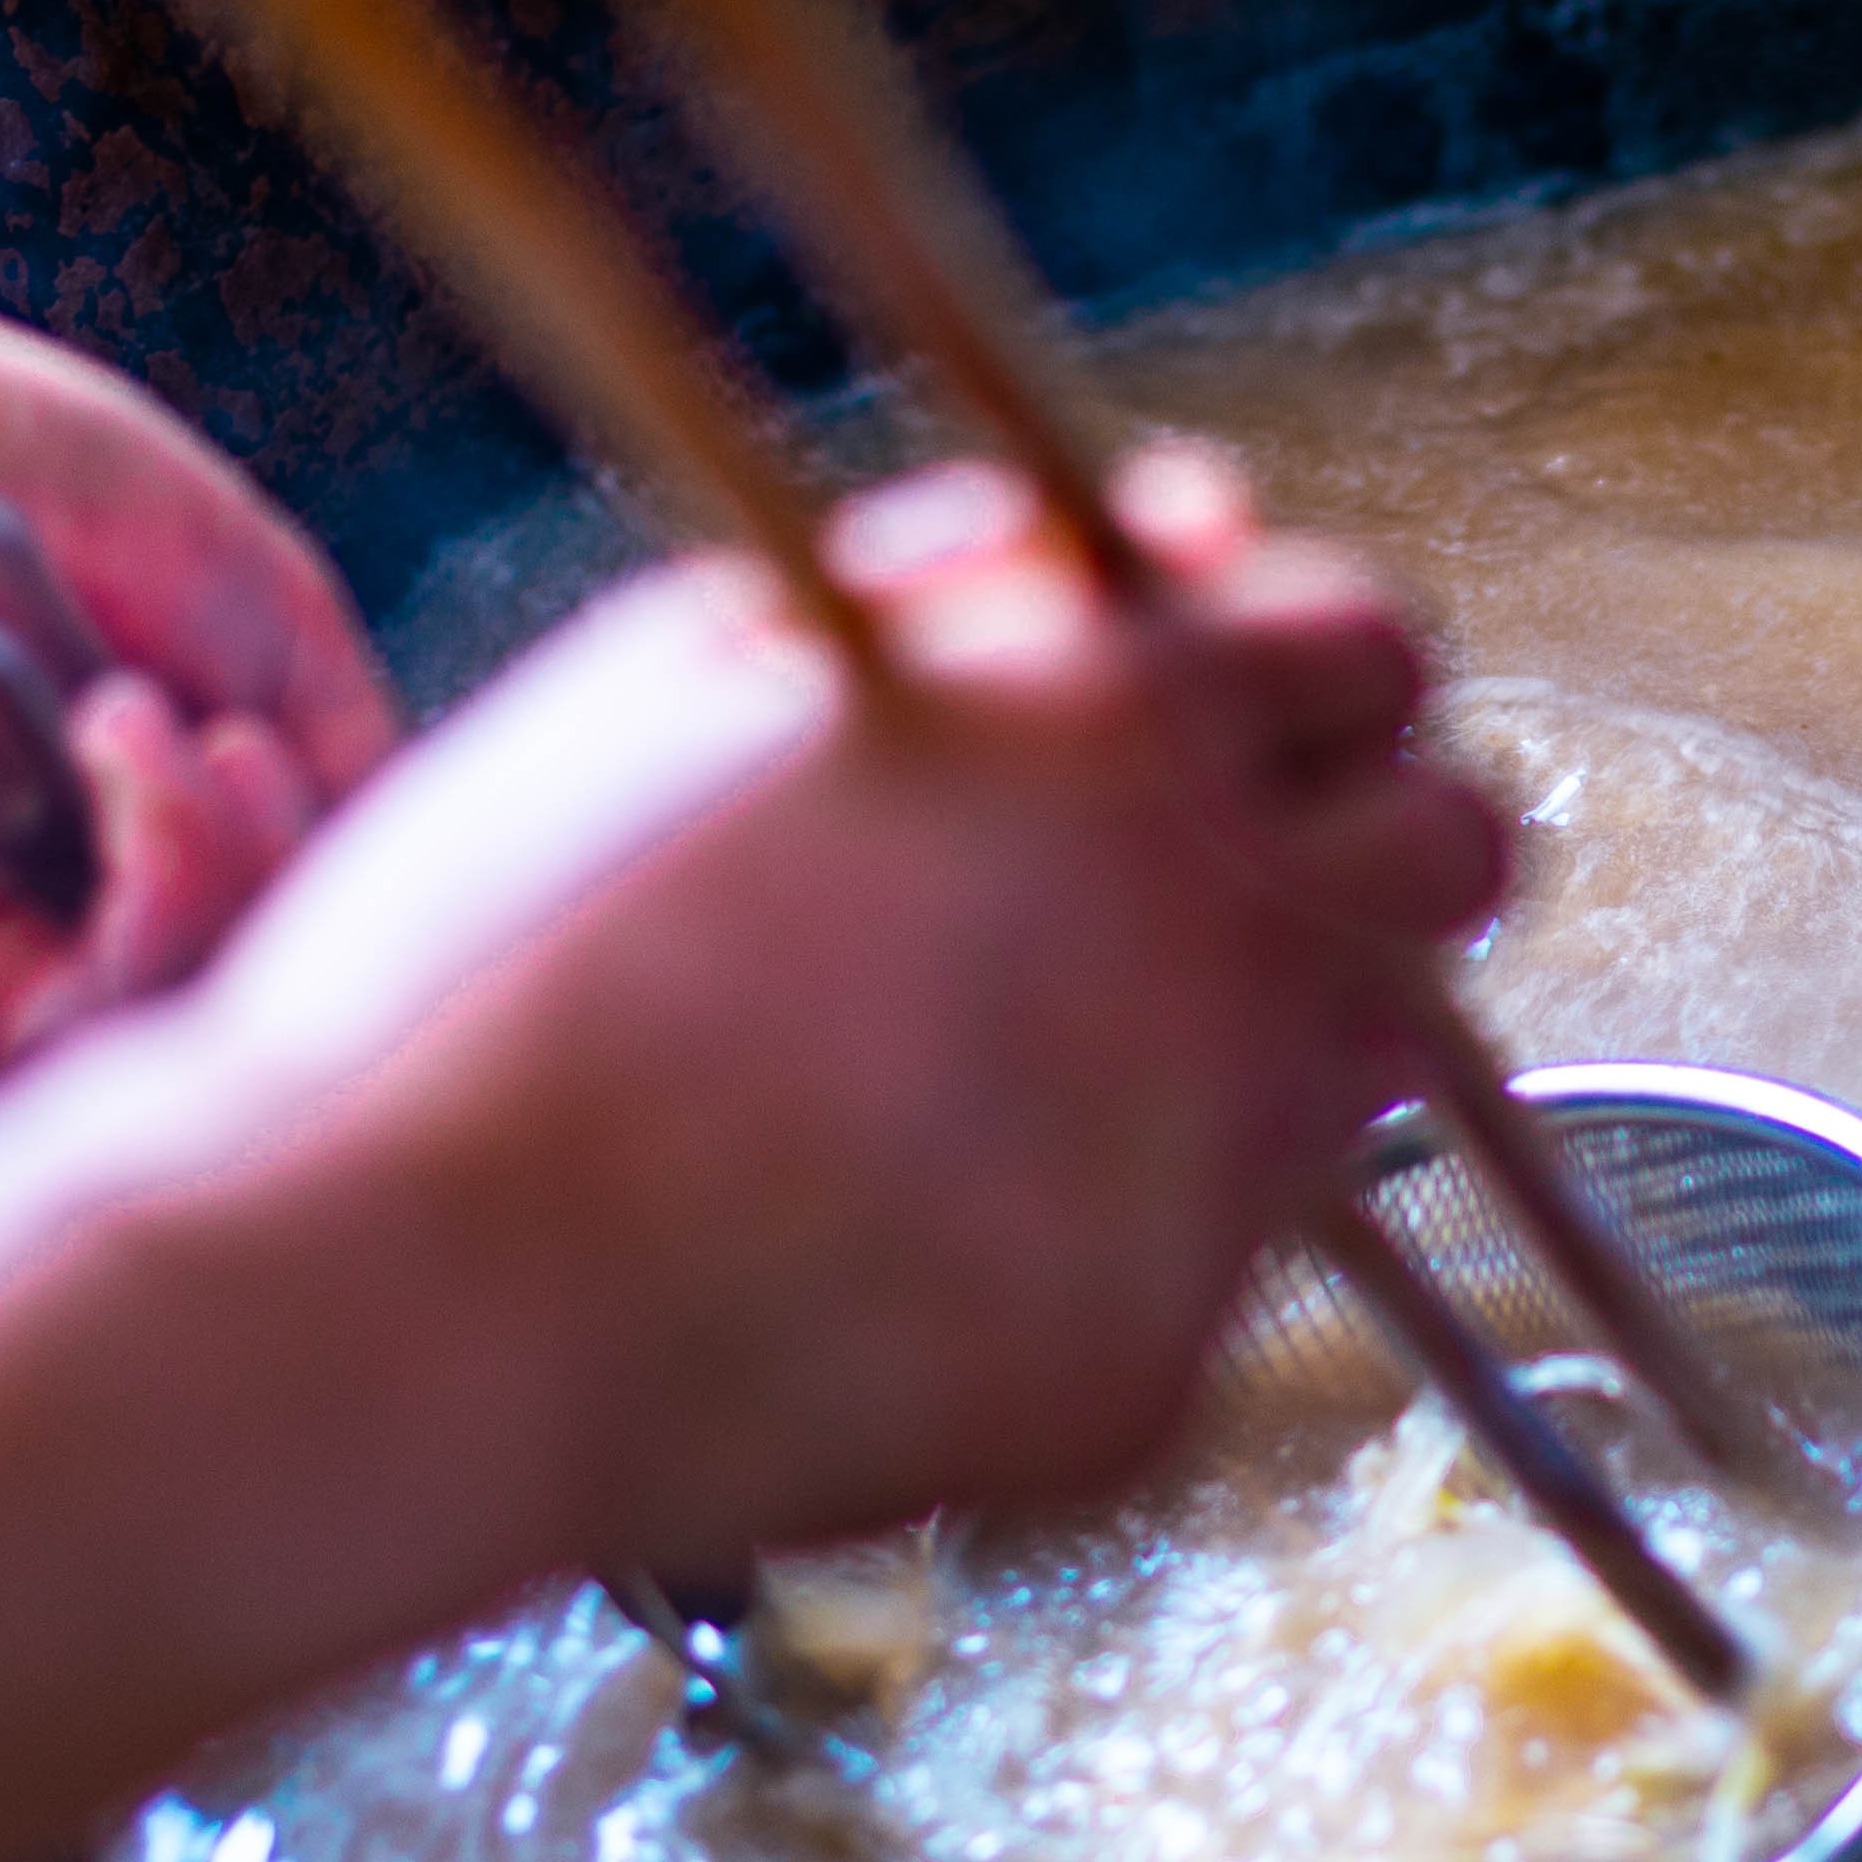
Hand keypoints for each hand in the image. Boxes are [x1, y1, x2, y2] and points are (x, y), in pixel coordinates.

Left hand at [0, 66, 399, 1118]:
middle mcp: (49, 955)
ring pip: (194, 1065)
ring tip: (189, 740)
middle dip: (312, 898)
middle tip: (263, 758)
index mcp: (126, 861)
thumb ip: (336, 725)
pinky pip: (87, 1054)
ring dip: (243, 890)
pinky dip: (168, 898)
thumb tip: (419, 857)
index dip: (370, 892)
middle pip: (262, 1037)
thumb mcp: (220, 578)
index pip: (301, 954)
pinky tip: (133, 745)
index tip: (339, 755)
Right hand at [184, 445, 1506, 1568]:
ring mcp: (1215, 1155)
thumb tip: (1195, 508)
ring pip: (1370, 1059)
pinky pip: (1210, 1260)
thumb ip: (979, 573)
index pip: (1374, 643)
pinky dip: (1109, 1235)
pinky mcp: (1164, 1353)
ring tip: (1020, 1065)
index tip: (1219, 720)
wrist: (403, 1293)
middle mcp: (1220, 923)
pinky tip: (924, 1234)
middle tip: (1191, 892)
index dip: (1301, 676)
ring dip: (1256, 1036)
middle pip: (1457, 849)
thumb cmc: (494, 966)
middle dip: (1357, 848)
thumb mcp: (701, 673)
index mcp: (1113, 718)